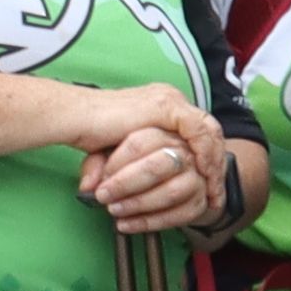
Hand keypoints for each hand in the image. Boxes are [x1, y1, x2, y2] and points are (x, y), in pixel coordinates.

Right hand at [74, 86, 243, 236]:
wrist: (74, 119)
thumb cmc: (88, 133)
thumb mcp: (120, 152)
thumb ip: (135, 164)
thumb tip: (136, 188)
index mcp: (163, 106)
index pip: (198, 131)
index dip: (206, 158)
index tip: (209, 185)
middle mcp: (171, 99)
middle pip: (209, 131)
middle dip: (216, 163)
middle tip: (216, 191)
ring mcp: (170, 100)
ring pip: (209, 131)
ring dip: (213, 160)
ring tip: (212, 187)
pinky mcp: (167, 106)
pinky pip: (198, 131)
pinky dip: (203, 152)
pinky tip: (202, 173)